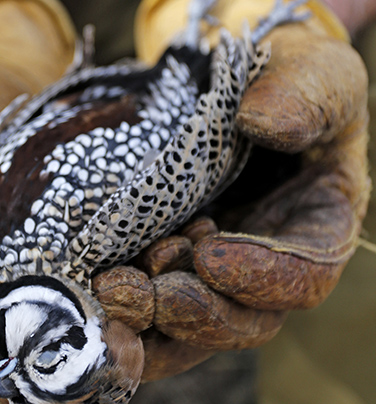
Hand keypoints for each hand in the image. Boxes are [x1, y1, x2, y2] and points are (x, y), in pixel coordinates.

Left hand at [121, 0, 369, 373]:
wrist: (240, 78)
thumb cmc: (291, 76)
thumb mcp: (316, 73)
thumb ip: (304, 95)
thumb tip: (261, 119)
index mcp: (317, 228)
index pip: (302, 278)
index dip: (259, 278)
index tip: (211, 254)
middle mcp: (268, 264)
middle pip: (240, 322)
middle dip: (186, 312)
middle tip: (131, 288)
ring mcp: (214, 269)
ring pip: (187, 329)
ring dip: (143, 320)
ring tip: (105, 288)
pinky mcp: (167, 262)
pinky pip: (147, 308)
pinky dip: (118, 312)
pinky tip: (85, 290)